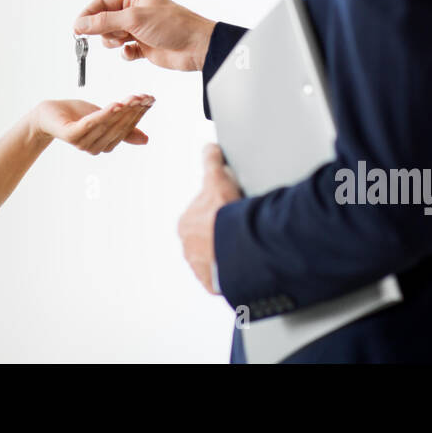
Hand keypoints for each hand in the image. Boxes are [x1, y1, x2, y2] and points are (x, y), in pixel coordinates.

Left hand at [30, 95, 153, 154]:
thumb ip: (123, 129)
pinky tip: (116, 104)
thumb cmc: (76, 116)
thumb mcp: (103, 118)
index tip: (150, 99)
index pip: (126, 129)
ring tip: (134, 98)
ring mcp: (83, 142)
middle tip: (145, 97)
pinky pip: (92, 124)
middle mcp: (95, 147)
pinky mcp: (72, 135)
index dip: (139, 114)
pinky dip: (105, 114)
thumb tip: (146, 140)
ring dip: (123, 110)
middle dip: (134, 111)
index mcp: (105, 145)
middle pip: (119, 127)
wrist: (48, 114)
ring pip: (108, 124)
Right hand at [72, 0, 216, 71]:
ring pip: (112, 35)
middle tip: (106, 36)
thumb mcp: (134, 19)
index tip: (77, 29)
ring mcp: (139, 29)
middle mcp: (135, 10)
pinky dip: (125, 53)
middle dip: (102, 29)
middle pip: (104, 20)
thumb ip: (105, 21)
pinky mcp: (144, 46)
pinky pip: (124, 50)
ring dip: (113, 41)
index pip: (102, 2)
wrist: (197, 47)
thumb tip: (80, 24)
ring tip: (125, 41)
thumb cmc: (173, 25)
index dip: (88, 15)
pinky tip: (133, 52)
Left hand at [178, 143, 242, 293]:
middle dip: (223, 235)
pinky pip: (223, 279)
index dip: (221, 213)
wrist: (237, 244)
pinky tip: (243, 265)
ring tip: (245, 250)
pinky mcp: (212, 284)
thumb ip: (211, 162)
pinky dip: (232, 273)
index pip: (204, 217)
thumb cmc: (225, 212)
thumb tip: (209, 148)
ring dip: (227, 255)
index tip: (233, 214)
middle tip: (242, 231)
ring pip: (215, 259)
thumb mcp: (217, 179)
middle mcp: (188, 248)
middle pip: (208, 239)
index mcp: (186, 224)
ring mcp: (199, 268)